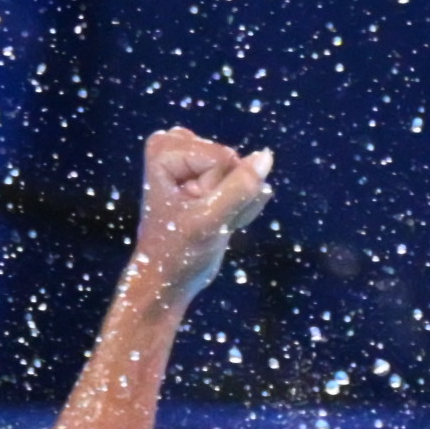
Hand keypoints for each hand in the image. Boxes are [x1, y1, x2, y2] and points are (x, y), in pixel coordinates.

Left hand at [129, 126, 275, 295]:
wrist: (170, 278)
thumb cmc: (178, 252)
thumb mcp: (209, 221)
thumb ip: (239, 188)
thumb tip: (264, 157)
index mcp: (164, 152)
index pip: (222, 158)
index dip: (214, 189)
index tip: (192, 211)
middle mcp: (179, 150)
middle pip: (233, 162)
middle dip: (227, 194)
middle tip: (203, 219)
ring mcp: (198, 164)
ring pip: (246, 172)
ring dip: (238, 203)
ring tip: (211, 222)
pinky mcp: (215, 180)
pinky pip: (251, 184)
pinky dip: (244, 207)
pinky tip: (224, 222)